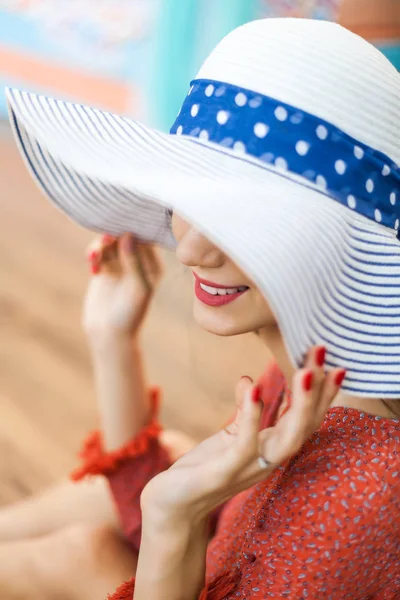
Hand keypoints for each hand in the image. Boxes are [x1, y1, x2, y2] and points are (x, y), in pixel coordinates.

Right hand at [82, 233, 163, 342]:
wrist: (110, 334)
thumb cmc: (130, 314)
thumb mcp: (138, 287)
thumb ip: (134, 261)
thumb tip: (128, 235)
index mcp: (153, 265)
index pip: (146, 238)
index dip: (134, 228)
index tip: (122, 224)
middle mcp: (138, 262)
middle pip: (126, 236)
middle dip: (114, 234)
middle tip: (105, 239)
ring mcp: (120, 265)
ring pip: (109, 242)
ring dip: (101, 245)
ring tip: (94, 256)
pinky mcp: (105, 269)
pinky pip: (98, 252)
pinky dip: (94, 254)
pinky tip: (93, 267)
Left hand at [141, 347, 345, 524]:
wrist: (173, 507)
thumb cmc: (204, 469)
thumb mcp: (228, 436)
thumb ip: (244, 412)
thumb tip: (249, 380)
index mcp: (271, 449)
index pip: (306, 419)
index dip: (321, 392)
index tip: (330, 359)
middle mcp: (268, 460)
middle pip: (306, 426)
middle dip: (319, 391)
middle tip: (323, 353)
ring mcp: (248, 470)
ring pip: (288, 440)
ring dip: (301, 406)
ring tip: (305, 371)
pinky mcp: (222, 473)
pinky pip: (244, 446)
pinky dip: (251, 416)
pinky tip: (252, 387)